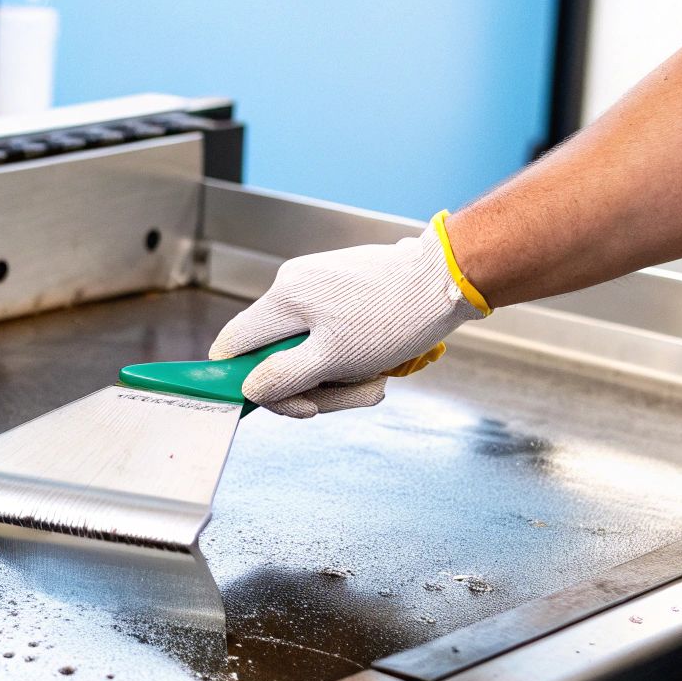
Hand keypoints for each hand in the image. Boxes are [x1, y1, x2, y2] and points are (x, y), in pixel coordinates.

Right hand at [210, 220, 483, 416]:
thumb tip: (248, 388)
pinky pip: (332, 337)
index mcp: (284, 298)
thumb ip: (282, 377)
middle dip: (310, 385)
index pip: (232, 343)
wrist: (448, 279)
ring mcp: (320, 285)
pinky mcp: (344, 290)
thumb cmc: (396, 316)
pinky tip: (380, 364)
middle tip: (348, 396)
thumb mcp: (334, 360)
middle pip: (275, 354)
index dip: (242, 379)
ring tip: (375, 380)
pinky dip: (353, 359)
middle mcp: (294, 285)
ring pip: (308, 351)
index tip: (274, 401)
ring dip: (338, 378)